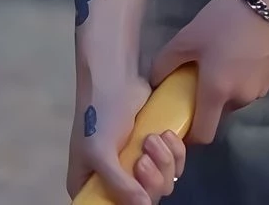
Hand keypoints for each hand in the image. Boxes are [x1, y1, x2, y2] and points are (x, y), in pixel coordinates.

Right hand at [67, 74, 185, 203]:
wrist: (116, 75)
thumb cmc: (100, 114)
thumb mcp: (100, 152)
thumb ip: (119, 184)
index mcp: (93, 188)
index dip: (130, 204)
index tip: (136, 180)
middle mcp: (116, 181)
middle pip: (145, 200)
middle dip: (151, 180)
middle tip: (144, 157)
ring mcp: (139, 164)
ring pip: (164, 183)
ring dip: (164, 162)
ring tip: (153, 138)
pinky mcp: (158, 148)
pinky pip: (175, 164)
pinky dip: (176, 152)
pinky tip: (167, 134)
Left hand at [150, 0, 268, 144]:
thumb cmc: (226, 18)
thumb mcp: (189, 35)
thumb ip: (166, 61)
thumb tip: (155, 80)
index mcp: (217, 92)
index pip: (203, 134)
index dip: (191, 133)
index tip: (184, 118)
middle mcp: (241, 98)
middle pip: (221, 110)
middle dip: (212, 96)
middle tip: (206, 69)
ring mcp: (263, 88)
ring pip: (240, 95)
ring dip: (232, 83)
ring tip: (229, 52)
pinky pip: (256, 82)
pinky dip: (249, 73)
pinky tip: (248, 47)